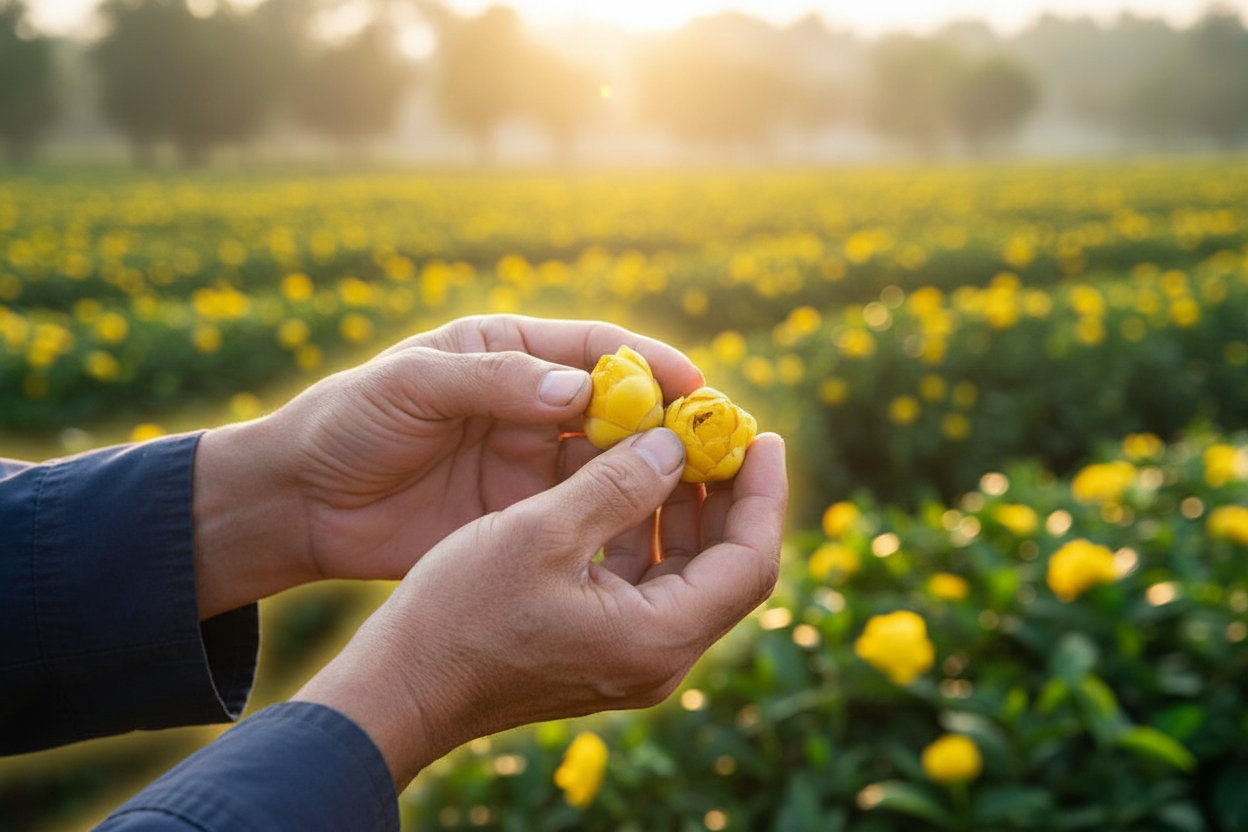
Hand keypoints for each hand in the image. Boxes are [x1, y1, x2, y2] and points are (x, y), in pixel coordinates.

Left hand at [190, 315, 703, 618]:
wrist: (300, 504)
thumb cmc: (348, 423)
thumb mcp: (413, 386)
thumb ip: (494, 382)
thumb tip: (580, 389)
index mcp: (510, 355)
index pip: (598, 349)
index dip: (651, 363)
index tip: (695, 386)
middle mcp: (531, 406)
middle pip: (619, 408)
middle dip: (667, 423)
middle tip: (717, 445)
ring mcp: (529, 465)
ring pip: (610, 464)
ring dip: (652, 474)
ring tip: (698, 493)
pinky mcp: (520, 518)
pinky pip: (582, 514)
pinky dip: (619, 520)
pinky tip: (651, 535)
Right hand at [292, 427, 787, 787]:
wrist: (400, 686)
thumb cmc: (461, 612)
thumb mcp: (541, 532)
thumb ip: (618, 484)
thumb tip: (676, 444)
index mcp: (657, 638)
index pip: (750, 563)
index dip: (763, 494)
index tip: (759, 434)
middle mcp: (657, 658)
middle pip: (727, 568)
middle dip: (728, 495)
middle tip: (718, 430)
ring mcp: (630, 658)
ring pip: (688, 573)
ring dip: (686, 509)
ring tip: (676, 442)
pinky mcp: (601, 649)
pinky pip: (647, 583)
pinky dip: (648, 531)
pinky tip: (630, 480)